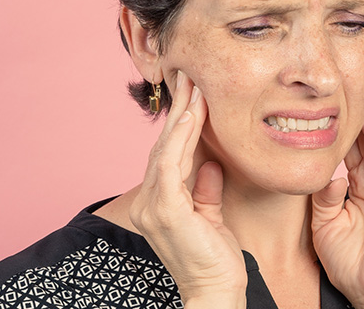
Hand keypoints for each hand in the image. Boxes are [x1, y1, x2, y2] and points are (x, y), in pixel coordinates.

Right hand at [129, 72, 246, 308]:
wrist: (215, 293)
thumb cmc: (215, 261)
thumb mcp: (210, 217)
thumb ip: (205, 191)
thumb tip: (209, 165)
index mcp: (157, 203)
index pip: (168, 155)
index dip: (180, 124)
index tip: (193, 95)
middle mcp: (148, 202)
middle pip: (163, 146)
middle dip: (178, 110)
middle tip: (190, 76)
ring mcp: (153, 206)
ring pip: (166, 149)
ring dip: (181, 115)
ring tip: (194, 86)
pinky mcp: (166, 210)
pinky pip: (172, 164)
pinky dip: (182, 136)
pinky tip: (193, 114)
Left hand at [311, 93, 363, 308]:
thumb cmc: (351, 262)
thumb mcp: (324, 224)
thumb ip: (323, 196)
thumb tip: (327, 174)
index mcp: (359, 184)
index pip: (348, 144)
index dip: (337, 122)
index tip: (322, 97)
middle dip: (356, 109)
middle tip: (343, 79)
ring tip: (359, 88)